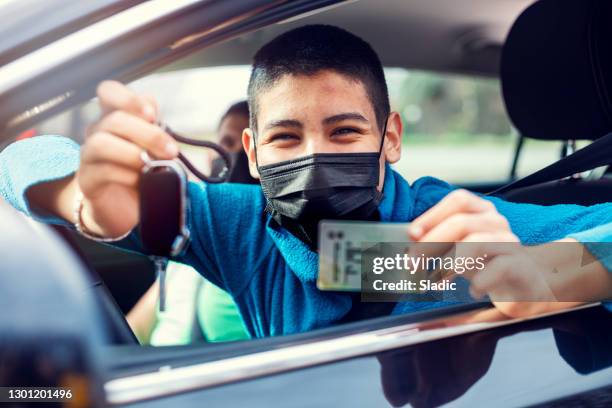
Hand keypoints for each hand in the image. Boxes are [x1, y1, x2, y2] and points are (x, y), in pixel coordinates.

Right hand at [77, 81, 178, 236]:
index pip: (109, 91)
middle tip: (171, 151)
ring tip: (152, 166)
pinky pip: (102, 171)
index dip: (129, 99)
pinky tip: (140, 180)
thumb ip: (155, 129)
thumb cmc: (140, 172)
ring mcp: (88, 156)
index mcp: (113, 117)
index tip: (153, 114)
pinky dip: (125, 174)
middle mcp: (97, 132)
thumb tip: (158, 121)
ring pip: (101, 143)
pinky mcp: (87, 180)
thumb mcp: (153, 148)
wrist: (123, 208)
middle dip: (148, 134)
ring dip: (133, 153)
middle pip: (113, 119)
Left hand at [406, 190, 568, 316]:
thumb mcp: (459, 248)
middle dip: (431, 243)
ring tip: (436, 279)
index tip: (412, 234)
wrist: (528, 281)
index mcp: (481, 212)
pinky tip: (472, 291)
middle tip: (413, 263)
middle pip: (461, 222)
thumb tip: (408, 244)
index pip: (458, 201)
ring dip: (449, 262)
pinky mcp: (520, 266)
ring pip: (477, 242)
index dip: (433, 215)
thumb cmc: (487, 261)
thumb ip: (437, 242)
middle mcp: (496, 223)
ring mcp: (510, 243)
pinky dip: (480, 281)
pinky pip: (499, 267)